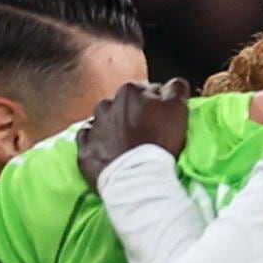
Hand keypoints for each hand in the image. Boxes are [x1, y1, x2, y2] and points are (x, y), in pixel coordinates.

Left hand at [73, 78, 189, 181]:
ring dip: (116, 127)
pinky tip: (110, 150)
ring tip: (128, 143)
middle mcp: (108, 103)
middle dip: (135, 114)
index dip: (158, 105)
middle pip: (125, 105)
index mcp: (130, 90)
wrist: (136, 178)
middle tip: (147, 132)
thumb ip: (176, 89)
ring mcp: (94, 126)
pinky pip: (90, 139)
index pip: (149, 90)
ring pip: (106, 120)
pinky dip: (99, 142)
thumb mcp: (178, 109)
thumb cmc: (159, 142)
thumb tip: (172, 84)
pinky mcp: (84, 148)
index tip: (163, 119)